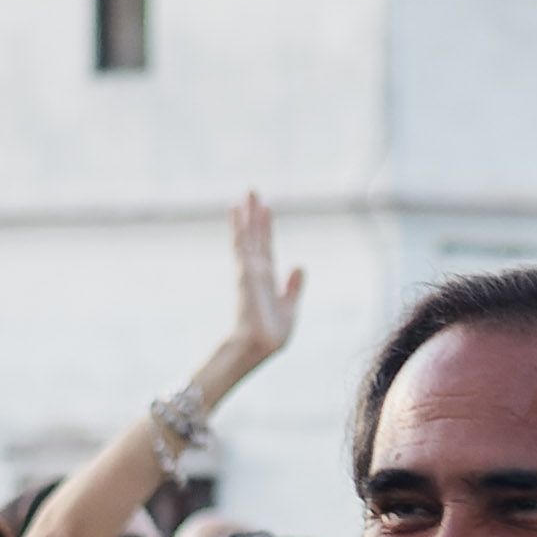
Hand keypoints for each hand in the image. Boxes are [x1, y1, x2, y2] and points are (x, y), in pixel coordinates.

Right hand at [198, 189, 304, 393]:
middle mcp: (255, 270)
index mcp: (266, 279)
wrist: (259, 346)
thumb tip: (300, 266)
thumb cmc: (272, 334)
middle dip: (254, 214)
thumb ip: (293, 287)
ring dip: (247, 214)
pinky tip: (237, 210)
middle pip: (255, 236)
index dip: (265, 228)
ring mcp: (248, 269)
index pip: (266, 247)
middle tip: (252, 191)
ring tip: (247, 193)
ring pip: (247, 235)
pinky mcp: (244, 270)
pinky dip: (240, 226)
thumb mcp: (290, 307)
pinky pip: (242, 243)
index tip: (265, 209)